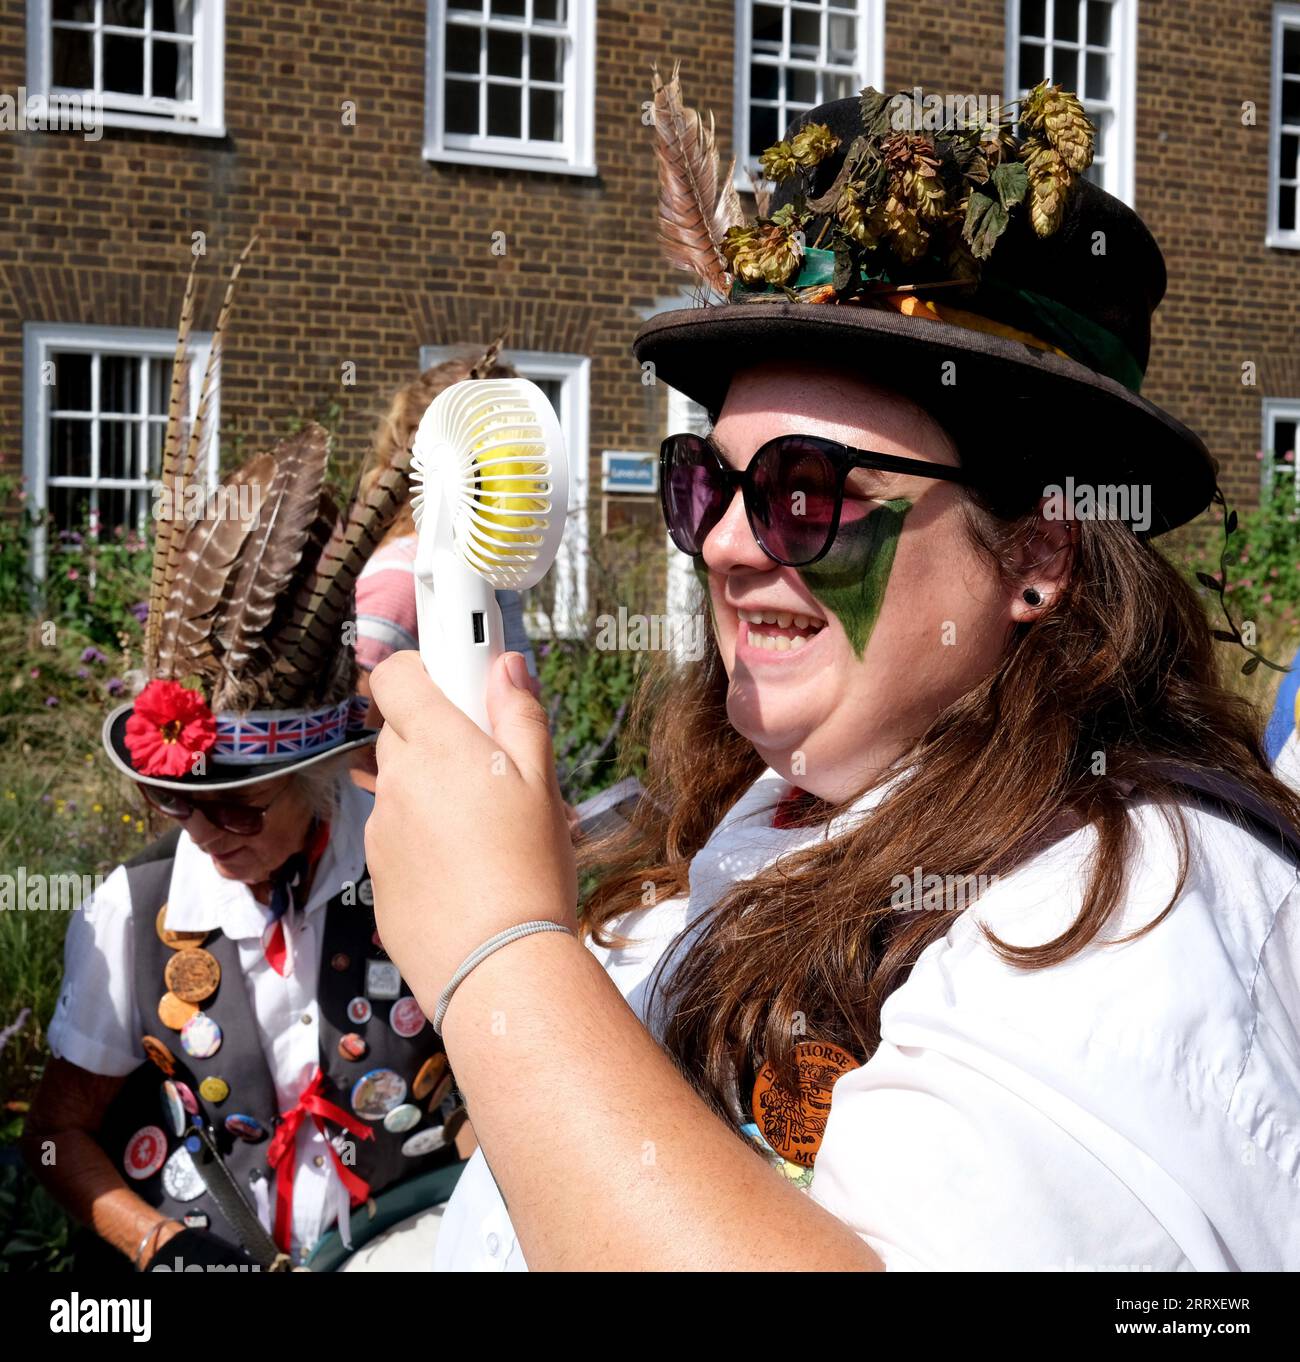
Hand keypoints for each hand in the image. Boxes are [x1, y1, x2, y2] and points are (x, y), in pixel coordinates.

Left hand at [365, 650, 578, 1014]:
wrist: (495, 964)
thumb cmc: (528, 870)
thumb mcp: (543, 784)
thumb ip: (520, 715)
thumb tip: (506, 665)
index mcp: (438, 746)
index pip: (395, 676)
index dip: (421, 668)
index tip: (455, 676)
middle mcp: (398, 780)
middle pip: (401, 730)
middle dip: (438, 733)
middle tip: (488, 762)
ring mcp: (381, 828)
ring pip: (400, 785)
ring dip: (430, 788)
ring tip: (482, 827)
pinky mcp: (377, 871)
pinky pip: (397, 833)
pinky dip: (422, 835)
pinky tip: (463, 865)